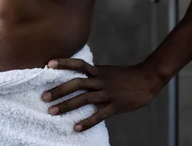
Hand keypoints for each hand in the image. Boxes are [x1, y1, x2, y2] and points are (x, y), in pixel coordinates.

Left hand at [41, 59, 162, 131]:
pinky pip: (99, 115)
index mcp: (98, 71)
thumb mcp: (107, 71)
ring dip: (67, 105)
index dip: (64, 63)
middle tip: (43, 97)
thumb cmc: (126, 76)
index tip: (48, 64)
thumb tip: (78, 76)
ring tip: (52, 111)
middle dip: (59, 90)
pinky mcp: (116, 106)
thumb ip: (93, 74)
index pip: (78, 64)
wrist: (147, 79)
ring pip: (84, 99)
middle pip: (76, 83)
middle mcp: (100, 81)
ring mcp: (108, 93)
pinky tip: (76, 128)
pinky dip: (87, 121)